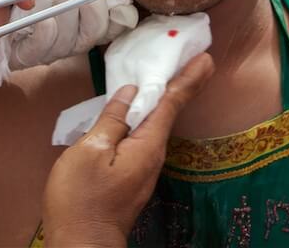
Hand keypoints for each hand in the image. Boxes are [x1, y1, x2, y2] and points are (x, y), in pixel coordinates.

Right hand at [42, 54, 213, 247]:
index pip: (172, 102)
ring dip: (166, 100)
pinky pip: (144, 138)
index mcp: (147, 145)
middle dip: (185, 85)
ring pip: (157, 125)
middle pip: (170, 112)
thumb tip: (129, 94)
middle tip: (201, 61)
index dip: (189, 78)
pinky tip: (141, 111)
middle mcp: (153, 155)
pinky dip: (149, 117)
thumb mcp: (90, 151)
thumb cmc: (81, 198)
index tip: (206, 59)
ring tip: (172, 76)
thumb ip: (112, 120)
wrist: (81, 243)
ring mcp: (144, 168)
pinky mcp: (132, 176)